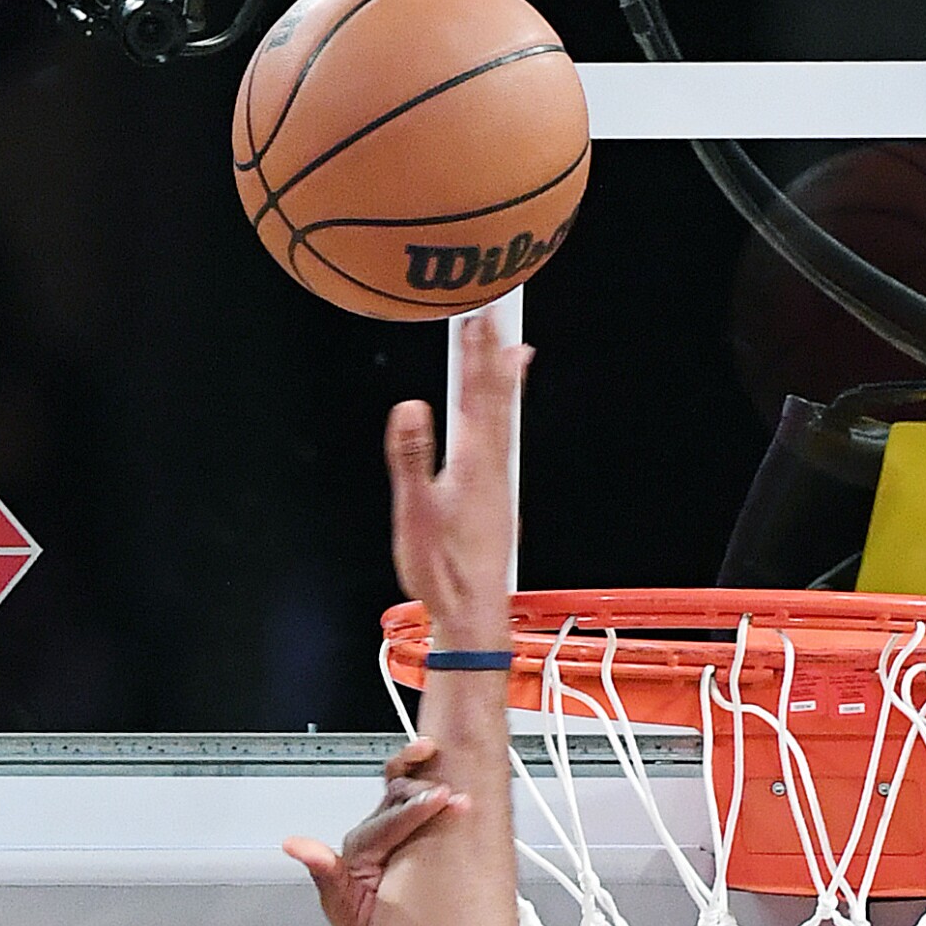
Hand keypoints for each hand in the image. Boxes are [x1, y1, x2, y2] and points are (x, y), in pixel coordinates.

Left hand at [284, 737, 466, 925]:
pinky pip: (418, 795)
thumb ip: (325, 875)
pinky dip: (429, 775)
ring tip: (437, 755)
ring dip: (421, 768)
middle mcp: (375, 833)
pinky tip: (446, 765)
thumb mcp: (344, 911)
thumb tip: (296, 845)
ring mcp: (394, 828)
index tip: (443, 801)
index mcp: (359, 850)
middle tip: (452, 795)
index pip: (388, 821)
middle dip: (423, 790)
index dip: (415, 808)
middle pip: (395, 794)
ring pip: (403, 785)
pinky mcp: (412, 829)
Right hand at [387, 312, 525, 645]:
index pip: (475, 394)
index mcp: (473, 464)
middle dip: (493, 354)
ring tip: (515, 352)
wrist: (472, 612)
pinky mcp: (495, 501)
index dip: (475, 352)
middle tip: (497, 313)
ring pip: (505, 420)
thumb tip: (410, 408)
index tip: (476, 313)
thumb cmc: (441, 571)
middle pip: (496, 399)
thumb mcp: (415, 515)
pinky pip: (503, 443)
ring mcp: (498, 484)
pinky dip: (505, 417)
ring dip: (506, 383)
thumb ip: (411, 459)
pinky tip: (501, 421)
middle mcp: (493, 468)